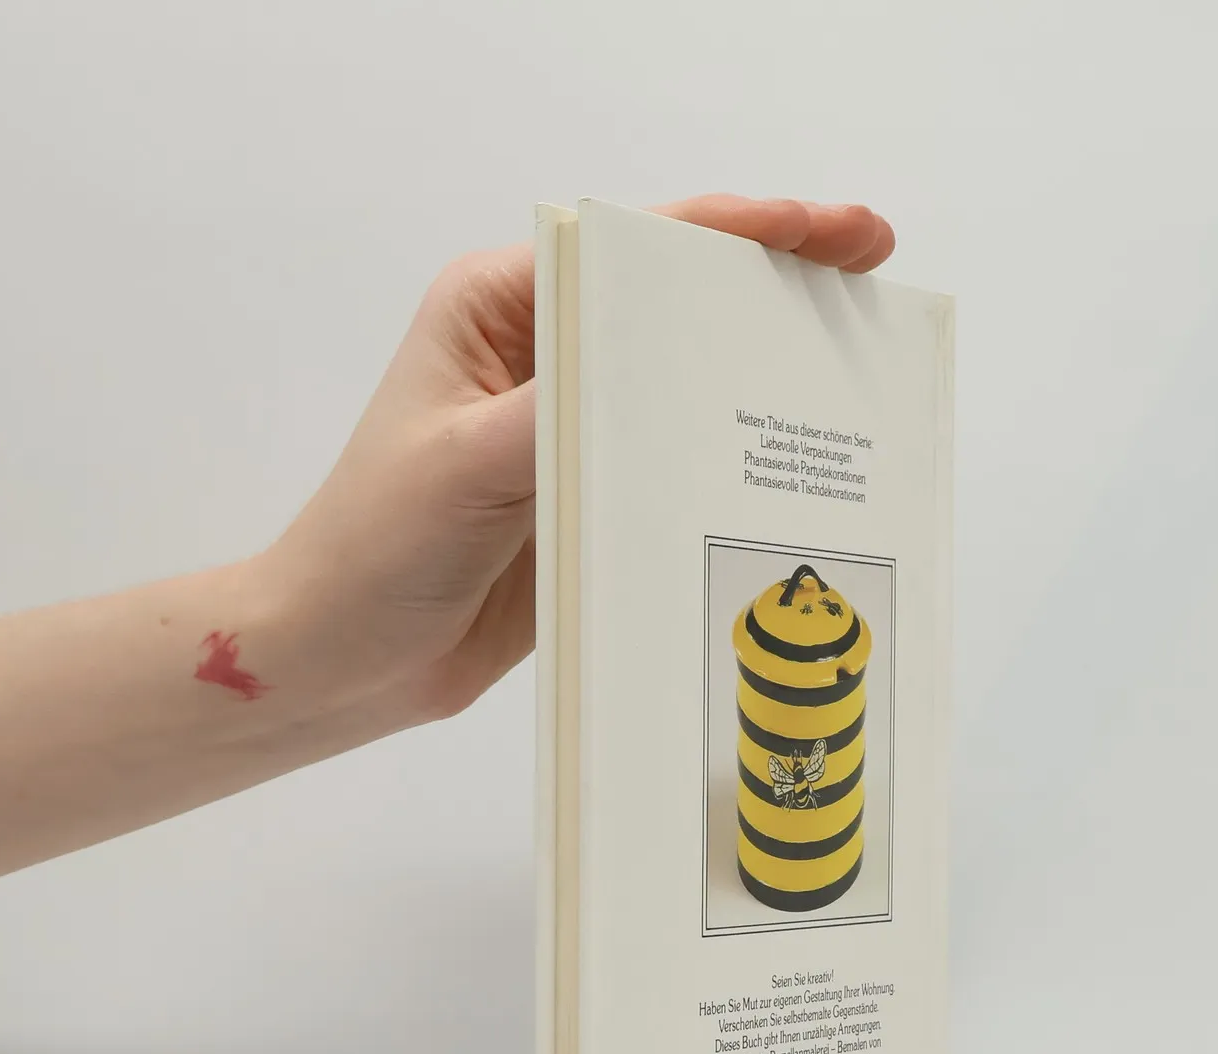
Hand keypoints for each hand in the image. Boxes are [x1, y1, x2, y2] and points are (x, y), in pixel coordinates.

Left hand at [258, 196, 896, 729]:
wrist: (342, 659)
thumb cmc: (372, 549)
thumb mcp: (463, 467)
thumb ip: (558, 414)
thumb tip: (661, 374)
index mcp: (502, 309)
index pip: (638, 246)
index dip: (746, 230)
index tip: (833, 230)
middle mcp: (545, 356)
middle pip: (680, 305)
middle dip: (777, 286)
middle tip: (875, 277)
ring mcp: (573, 431)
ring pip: (688, 385)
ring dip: (766, 376)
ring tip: (859, 369)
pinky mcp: (590, 501)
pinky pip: (676, 468)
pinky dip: (734, 462)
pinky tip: (798, 467)